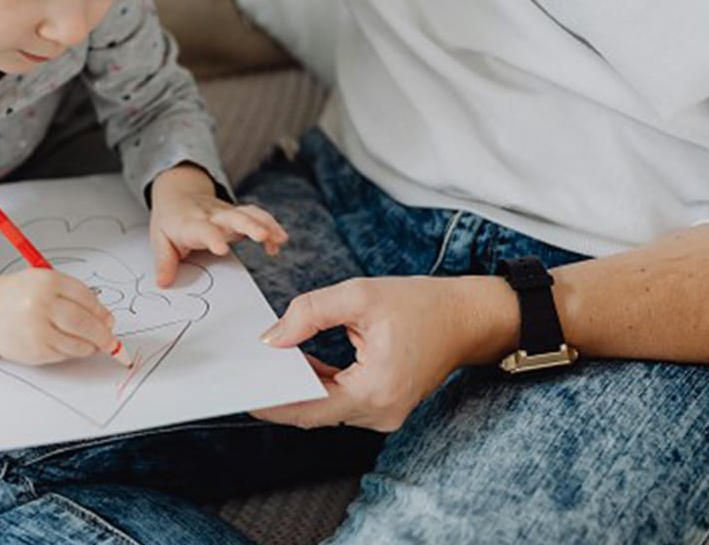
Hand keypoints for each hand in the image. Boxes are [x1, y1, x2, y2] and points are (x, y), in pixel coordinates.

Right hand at [0, 269, 118, 365]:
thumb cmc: (17, 295)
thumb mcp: (44, 281)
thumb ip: (74, 295)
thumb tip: (106, 320)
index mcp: (48, 281)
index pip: (88, 300)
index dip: (103, 313)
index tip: (110, 321)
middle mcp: (42, 304)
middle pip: (86, 323)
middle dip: (104, 335)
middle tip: (111, 340)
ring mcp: (37, 329)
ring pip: (79, 343)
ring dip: (91, 346)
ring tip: (92, 343)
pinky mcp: (34, 349)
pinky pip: (65, 355)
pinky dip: (74, 353)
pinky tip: (71, 346)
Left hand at [150, 164, 287, 284]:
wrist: (178, 194)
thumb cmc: (171, 220)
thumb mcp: (159, 240)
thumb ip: (164, 262)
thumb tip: (163, 283)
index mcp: (190, 223)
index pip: (202, 229)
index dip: (213, 237)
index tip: (222, 249)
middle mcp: (211, 215)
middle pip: (232, 216)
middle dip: (248, 225)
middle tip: (262, 235)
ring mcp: (226, 213)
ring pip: (249, 213)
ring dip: (266, 224)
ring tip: (280, 238)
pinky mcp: (237, 214)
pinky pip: (256, 216)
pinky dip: (270, 227)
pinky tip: (277, 242)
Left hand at [252, 275, 517, 431]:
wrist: (468, 317)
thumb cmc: (420, 303)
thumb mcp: (360, 296)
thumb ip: (310, 312)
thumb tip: (271, 338)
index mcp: (376, 390)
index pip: (309, 407)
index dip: (272, 401)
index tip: (240, 391)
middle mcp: (381, 412)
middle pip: (314, 410)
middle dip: (279, 391)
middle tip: (243, 372)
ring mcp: (385, 412)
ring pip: (326, 406)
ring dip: (298, 386)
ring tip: (263, 364)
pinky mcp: (385, 404)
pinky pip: (341, 400)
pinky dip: (319, 383)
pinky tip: (298, 362)